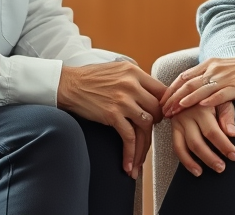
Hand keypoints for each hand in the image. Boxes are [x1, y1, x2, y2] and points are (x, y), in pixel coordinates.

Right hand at [57, 61, 165, 179]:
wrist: (68, 84)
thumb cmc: (91, 78)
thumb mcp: (117, 69)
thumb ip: (134, 79)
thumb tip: (150, 94)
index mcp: (134, 71)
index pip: (161, 90)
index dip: (165, 106)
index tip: (164, 116)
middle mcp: (131, 84)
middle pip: (157, 109)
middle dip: (157, 125)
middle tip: (150, 133)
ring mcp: (123, 100)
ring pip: (147, 125)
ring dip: (145, 144)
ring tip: (140, 156)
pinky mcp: (112, 115)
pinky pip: (129, 138)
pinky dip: (131, 154)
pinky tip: (129, 165)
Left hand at [161, 51, 234, 116]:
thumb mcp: (224, 70)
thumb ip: (210, 77)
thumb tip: (195, 87)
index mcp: (210, 64)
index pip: (184, 77)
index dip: (171, 89)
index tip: (161, 101)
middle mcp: (215, 68)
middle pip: (188, 83)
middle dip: (173, 98)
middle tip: (162, 111)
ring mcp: (226, 77)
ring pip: (201, 88)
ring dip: (186, 101)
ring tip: (174, 112)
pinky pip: (221, 94)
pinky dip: (210, 101)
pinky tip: (200, 108)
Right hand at [171, 101, 234, 175]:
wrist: (190, 85)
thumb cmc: (211, 94)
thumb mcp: (222, 99)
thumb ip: (227, 116)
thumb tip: (232, 134)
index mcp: (201, 107)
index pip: (213, 132)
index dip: (224, 146)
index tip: (234, 156)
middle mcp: (187, 115)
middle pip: (197, 142)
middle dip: (209, 158)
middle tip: (221, 168)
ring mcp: (178, 122)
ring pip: (183, 147)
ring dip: (193, 163)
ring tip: (204, 173)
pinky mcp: (173, 127)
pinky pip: (176, 147)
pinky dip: (184, 160)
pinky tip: (194, 169)